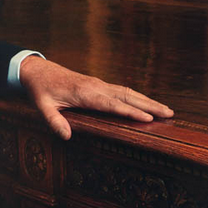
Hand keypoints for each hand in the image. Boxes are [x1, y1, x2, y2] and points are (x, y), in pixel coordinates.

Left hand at [19, 56, 173, 139]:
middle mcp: (96, 87)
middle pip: (126, 96)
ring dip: (147, 100)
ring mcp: (99, 84)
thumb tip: (66, 136)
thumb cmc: (41, 89)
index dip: (130, 111)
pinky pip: (122, 90)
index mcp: (84, 93)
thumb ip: (53, 121)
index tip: (148, 118)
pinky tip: (148, 103)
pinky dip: (137, 97)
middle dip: (149, 105)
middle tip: (170, 114)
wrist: (38, 70)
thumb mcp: (42, 106)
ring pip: (127, 92)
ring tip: (167, 110)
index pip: (111, 104)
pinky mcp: (99, 84)